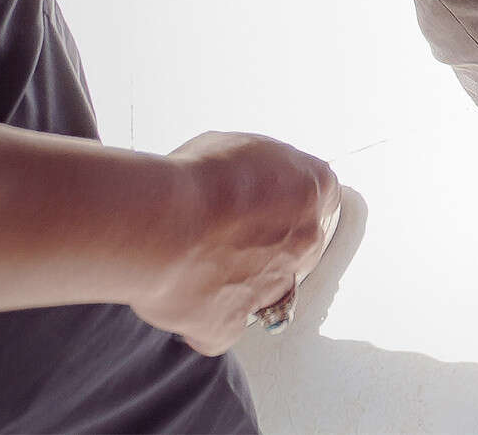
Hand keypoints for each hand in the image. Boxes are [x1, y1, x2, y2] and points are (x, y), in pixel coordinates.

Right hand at [124, 132, 338, 353]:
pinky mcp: (231, 325)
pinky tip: (178, 297)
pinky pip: (220, 328)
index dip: (281, 202)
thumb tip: (251, 185)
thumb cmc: (196, 176)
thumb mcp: (242, 148)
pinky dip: (201, 319)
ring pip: (261, 290)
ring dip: (235, 282)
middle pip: (292, 247)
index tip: (252, 203)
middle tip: (218, 235)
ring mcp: (272, 287)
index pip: (314, 199)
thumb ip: (261, 173)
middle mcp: (305, 241)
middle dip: (262, 244)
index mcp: (314, 189)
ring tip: (193, 266)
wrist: (163, 223)